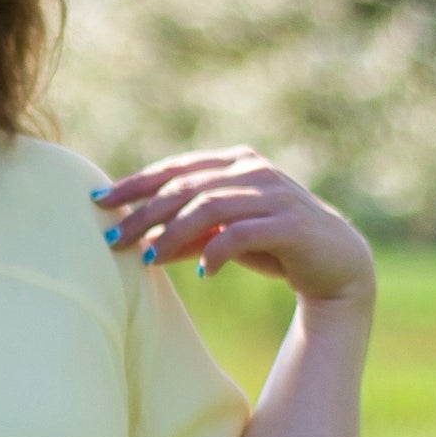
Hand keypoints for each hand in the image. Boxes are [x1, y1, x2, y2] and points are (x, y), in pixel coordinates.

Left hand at [93, 144, 374, 312]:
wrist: (336, 264)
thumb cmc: (274, 246)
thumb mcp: (224, 237)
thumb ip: (188, 235)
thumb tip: (142, 244)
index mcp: (235, 163)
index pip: (175, 169)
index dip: (135, 183)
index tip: (99, 200)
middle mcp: (253, 171)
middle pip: (185, 187)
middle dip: (144, 213)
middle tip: (113, 238)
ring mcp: (273, 194)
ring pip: (208, 207)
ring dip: (172, 235)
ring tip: (147, 259)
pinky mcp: (289, 224)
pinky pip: (241, 233)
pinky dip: (217, 251)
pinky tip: (203, 273)